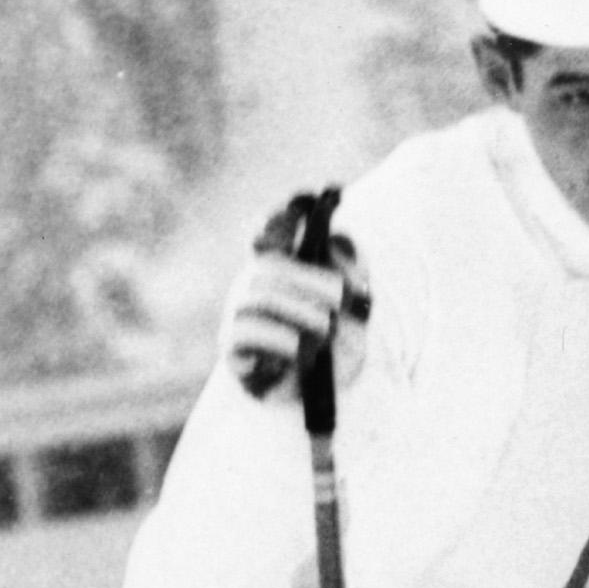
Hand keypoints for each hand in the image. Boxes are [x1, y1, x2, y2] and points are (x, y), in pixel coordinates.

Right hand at [219, 205, 366, 400]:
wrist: (325, 390)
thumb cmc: (336, 338)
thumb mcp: (355, 300)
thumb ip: (350, 265)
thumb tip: (338, 238)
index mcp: (281, 265)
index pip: (272, 230)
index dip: (285, 214)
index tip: (310, 198)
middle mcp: (254, 283)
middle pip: (270, 265)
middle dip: (313, 281)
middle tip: (342, 300)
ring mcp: (239, 312)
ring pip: (259, 296)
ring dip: (302, 312)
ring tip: (326, 331)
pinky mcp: (233, 347)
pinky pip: (244, 332)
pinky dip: (279, 339)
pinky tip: (301, 351)